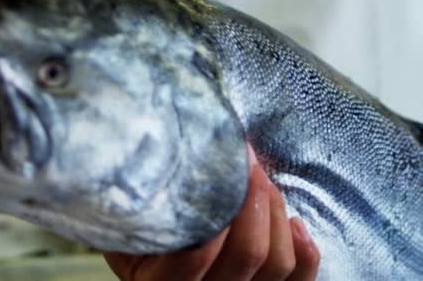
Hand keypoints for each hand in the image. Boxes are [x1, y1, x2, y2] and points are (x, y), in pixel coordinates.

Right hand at [103, 154, 319, 280]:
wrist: (158, 280)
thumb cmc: (140, 252)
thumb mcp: (124, 238)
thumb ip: (135, 215)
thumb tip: (140, 161)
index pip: (195, 254)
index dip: (216, 206)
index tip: (222, 161)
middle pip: (247, 254)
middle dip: (255, 199)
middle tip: (250, 163)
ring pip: (276, 265)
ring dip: (276, 214)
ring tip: (264, 183)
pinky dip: (305, 252)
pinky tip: (293, 223)